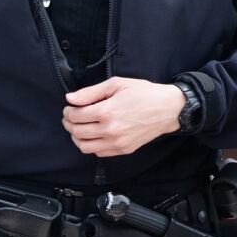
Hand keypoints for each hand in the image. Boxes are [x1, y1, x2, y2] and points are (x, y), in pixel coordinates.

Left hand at [62, 77, 185, 157]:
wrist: (168, 109)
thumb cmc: (143, 93)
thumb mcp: (116, 84)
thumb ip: (90, 92)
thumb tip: (70, 98)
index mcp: (107, 112)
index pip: (76, 116)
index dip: (68, 112)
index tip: (69, 107)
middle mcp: (110, 130)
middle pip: (77, 132)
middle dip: (69, 123)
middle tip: (70, 117)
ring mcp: (117, 143)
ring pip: (84, 146)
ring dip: (76, 137)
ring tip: (78, 127)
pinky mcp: (124, 150)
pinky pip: (98, 153)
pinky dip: (90, 145)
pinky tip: (92, 135)